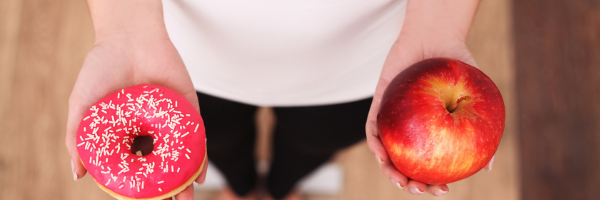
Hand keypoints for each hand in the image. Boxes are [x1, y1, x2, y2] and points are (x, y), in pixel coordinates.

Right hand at [64, 30, 207, 198]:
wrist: (128, 37)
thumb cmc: (101, 69)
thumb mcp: (81, 105)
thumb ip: (77, 139)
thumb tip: (77, 175)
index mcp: (127, 133)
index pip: (134, 165)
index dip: (138, 184)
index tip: (138, 199)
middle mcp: (150, 129)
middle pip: (161, 163)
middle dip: (165, 186)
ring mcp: (170, 120)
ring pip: (181, 154)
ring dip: (185, 178)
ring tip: (183, 198)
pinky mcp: (188, 108)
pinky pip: (197, 135)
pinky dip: (200, 155)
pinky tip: (198, 174)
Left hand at [364, 2, 495, 193]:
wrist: (436, 37)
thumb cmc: (457, 67)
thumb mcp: (475, 97)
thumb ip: (481, 129)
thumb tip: (489, 166)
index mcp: (431, 132)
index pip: (429, 164)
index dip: (433, 182)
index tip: (444, 190)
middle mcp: (411, 129)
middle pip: (405, 164)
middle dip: (409, 183)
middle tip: (420, 189)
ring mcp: (393, 119)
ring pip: (386, 152)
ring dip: (389, 170)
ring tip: (401, 180)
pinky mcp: (379, 104)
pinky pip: (372, 127)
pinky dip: (375, 143)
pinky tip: (382, 152)